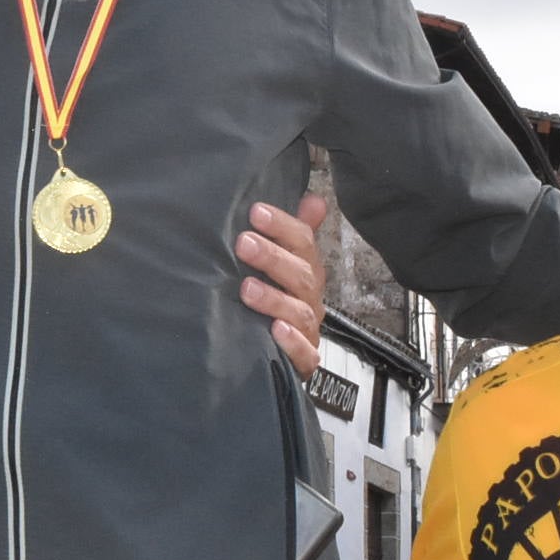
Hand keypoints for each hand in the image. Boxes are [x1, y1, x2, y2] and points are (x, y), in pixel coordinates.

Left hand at [241, 194, 331, 373]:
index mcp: (306, 270)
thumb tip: (314, 199)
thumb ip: (293, 234)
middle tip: (244, 244)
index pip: (303, 242)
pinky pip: (306, 353)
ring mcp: (309, 330)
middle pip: (301, 274)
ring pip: (300, 312)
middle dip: (273, 258)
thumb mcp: (284, 264)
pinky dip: (292, 342)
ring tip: (247, 289)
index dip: (282, 225)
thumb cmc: (279, 300)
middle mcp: (310, 298)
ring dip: (275, 299)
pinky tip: (275, 331)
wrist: (284, 355)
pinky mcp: (304, 361)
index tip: (255, 212)